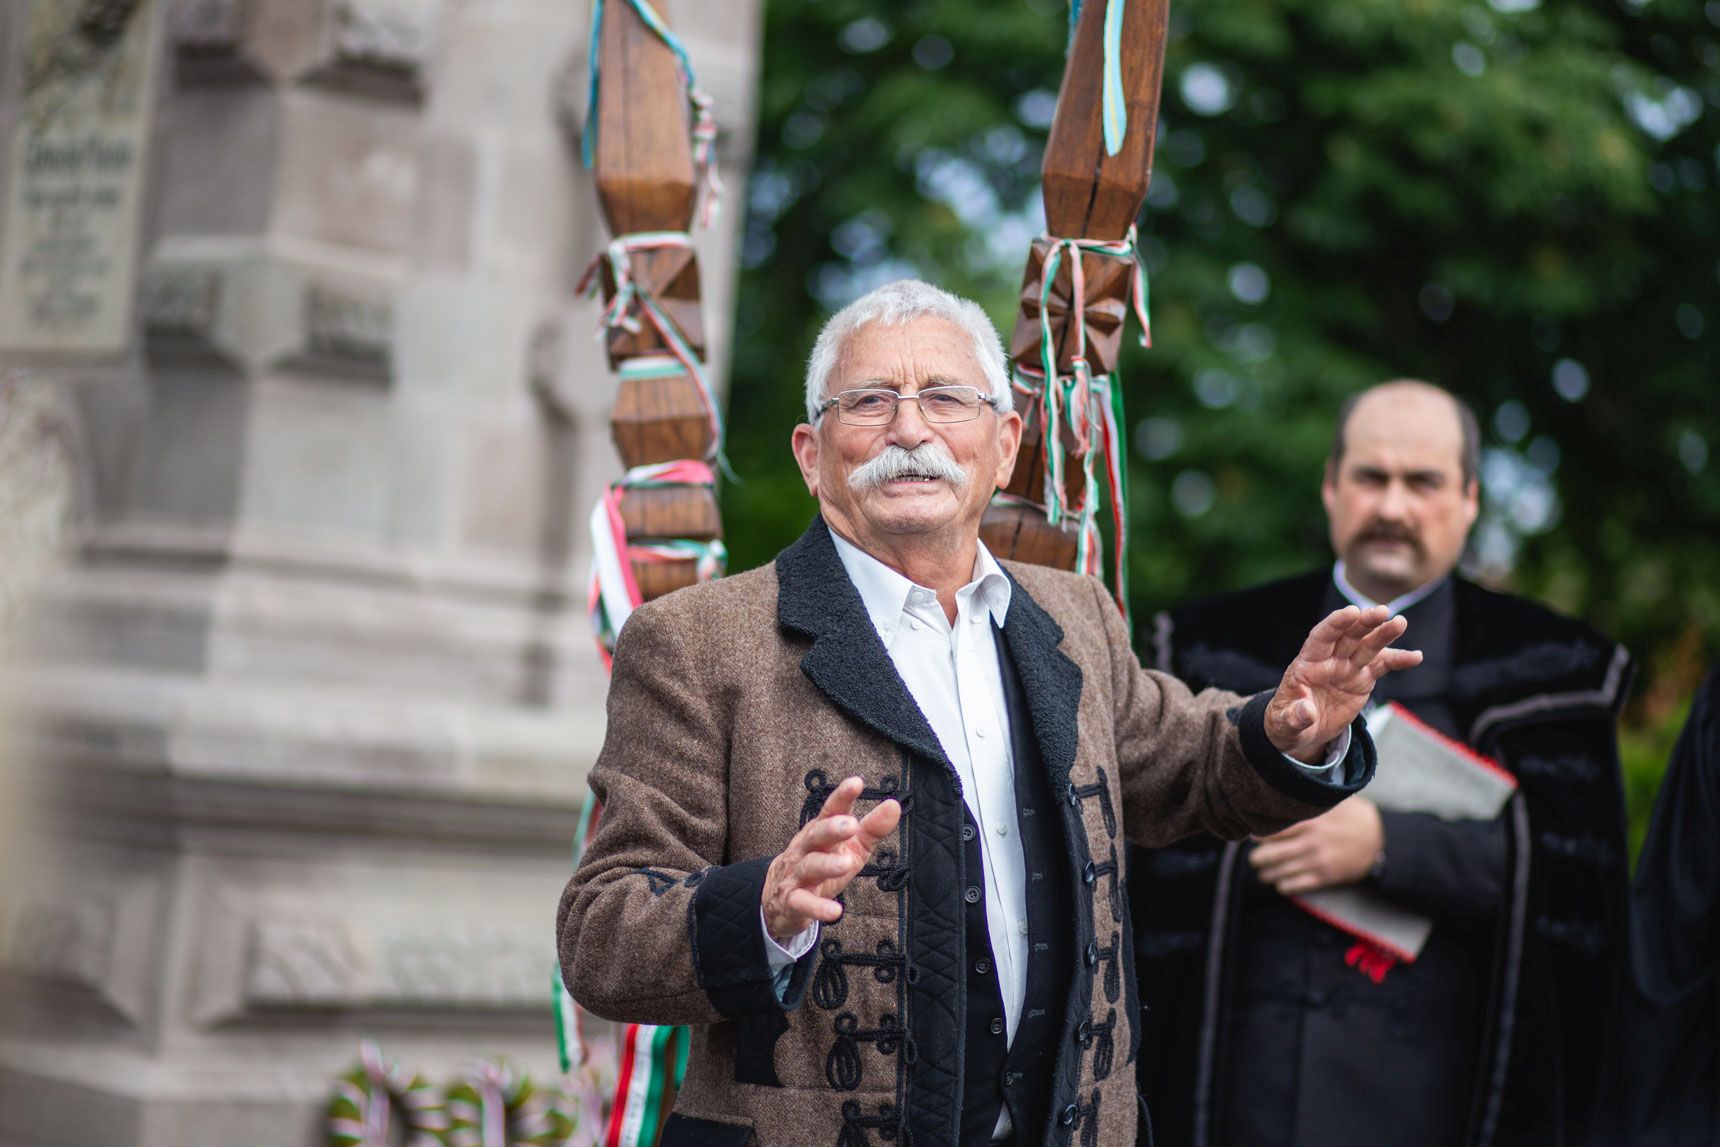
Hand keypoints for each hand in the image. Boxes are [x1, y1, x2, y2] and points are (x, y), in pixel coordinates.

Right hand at [762, 776, 900, 942]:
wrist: (780, 897)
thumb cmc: (822, 863)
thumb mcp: (850, 847)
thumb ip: (871, 828)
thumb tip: (894, 805)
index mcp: (821, 831)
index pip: (831, 810)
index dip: (842, 797)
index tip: (856, 783)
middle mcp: (806, 849)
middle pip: (816, 834)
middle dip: (832, 828)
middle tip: (851, 824)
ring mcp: (797, 875)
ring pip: (810, 866)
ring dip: (827, 865)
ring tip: (847, 864)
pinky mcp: (792, 901)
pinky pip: (803, 903)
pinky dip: (817, 908)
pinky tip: (834, 912)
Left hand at [1250, 797, 1383, 894]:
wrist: (1379, 839)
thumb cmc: (1351, 816)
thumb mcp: (1331, 802)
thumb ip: (1307, 801)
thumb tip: (1281, 789)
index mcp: (1310, 822)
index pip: (1273, 830)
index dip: (1258, 835)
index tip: (1251, 837)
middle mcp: (1310, 843)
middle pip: (1271, 855)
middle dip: (1257, 859)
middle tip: (1254, 858)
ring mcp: (1317, 862)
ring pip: (1280, 872)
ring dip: (1267, 874)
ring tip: (1263, 871)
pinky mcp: (1325, 877)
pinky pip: (1296, 886)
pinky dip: (1284, 886)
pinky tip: (1280, 882)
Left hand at [1267, 605, 1421, 761]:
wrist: (1302, 729)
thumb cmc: (1288, 721)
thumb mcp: (1286, 723)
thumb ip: (1295, 716)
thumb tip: (1306, 712)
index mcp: (1307, 663)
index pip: (1322, 637)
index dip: (1336, 623)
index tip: (1352, 612)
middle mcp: (1329, 660)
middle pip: (1348, 636)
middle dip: (1364, 623)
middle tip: (1382, 611)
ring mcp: (1348, 668)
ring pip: (1368, 647)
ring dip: (1384, 634)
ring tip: (1400, 623)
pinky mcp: (1362, 679)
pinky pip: (1382, 667)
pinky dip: (1398, 660)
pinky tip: (1415, 656)